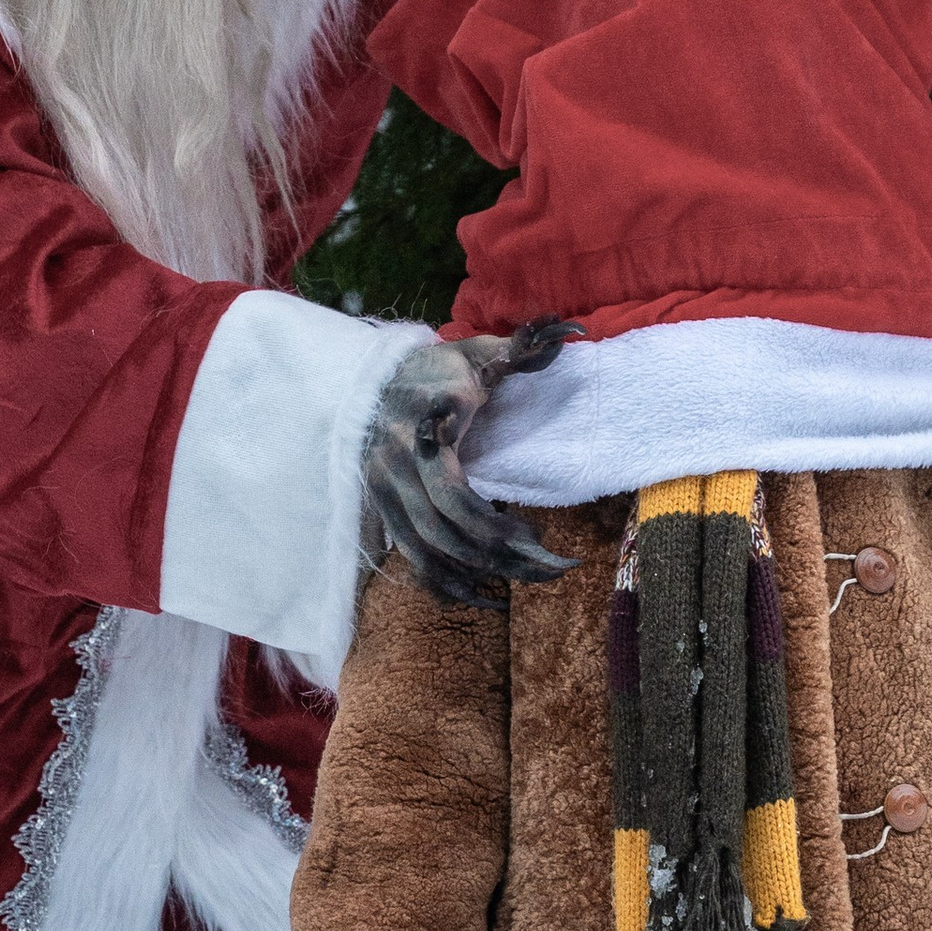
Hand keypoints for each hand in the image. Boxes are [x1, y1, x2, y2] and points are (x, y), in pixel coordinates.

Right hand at [361, 317, 573, 603]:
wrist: (365, 381)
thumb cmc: (431, 369)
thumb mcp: (474, 353)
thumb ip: (518, 348)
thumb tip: (567, 334)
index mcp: (424, 432)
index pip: (454, 496)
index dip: (496, 527)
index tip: (538, 535)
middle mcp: (398, 469)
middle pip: (448, 535)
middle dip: (503, 559)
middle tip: (555, 568)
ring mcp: (385, 495)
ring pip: (429, 555)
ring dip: (481, 576)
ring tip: (530, 579)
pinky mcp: (382, 512)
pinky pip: (411, 562)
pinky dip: (445, 587)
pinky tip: (482, 596)